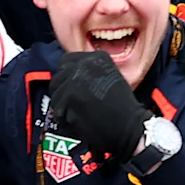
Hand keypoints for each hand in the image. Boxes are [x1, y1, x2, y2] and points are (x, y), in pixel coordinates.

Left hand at [49, 48, 152, 170]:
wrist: (129, 127)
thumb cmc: (124, 108)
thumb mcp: (110, 78)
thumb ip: (90, 73)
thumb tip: (69, 77)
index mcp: (96, 57)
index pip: (66, 61)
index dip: (67, 77)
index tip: (73, 89)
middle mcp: (83, 64)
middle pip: (58, 78)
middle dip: (63, 93)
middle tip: (74, 106)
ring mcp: (74, 80)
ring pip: (55, 95)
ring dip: (64, 108)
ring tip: (79, 116)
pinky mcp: (67, 99)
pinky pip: (58, 112)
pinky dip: (66, 121)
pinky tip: (80, 124)